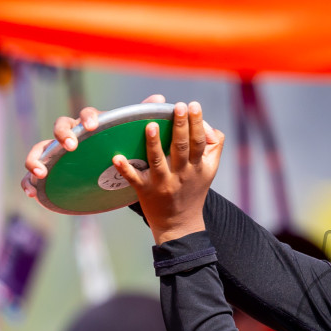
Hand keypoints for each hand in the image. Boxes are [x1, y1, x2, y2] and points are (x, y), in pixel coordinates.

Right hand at [20, 93, 167, 196]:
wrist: (108, 170)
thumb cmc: (118, 147)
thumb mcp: (131, 136)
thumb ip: (141, 117)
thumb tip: (160, 98)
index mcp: (90, 125)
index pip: (86, 114)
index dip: (87, 118)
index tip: (94, 126)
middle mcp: (70, 135)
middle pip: (60, 126)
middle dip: (62, 134)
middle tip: (71, 145)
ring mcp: (57, 153)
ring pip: (40, 149)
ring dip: (36, 159)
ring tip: (41, 173)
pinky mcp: (50, 171)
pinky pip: (32, 175)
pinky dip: (28, 181)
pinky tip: (31, 193)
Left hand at [113, 101, 224, 243]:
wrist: (180, 225)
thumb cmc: (193, 191)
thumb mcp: (209, 171)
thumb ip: (214, 148)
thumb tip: (211, 126)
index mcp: (198, 167)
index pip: (199, 142)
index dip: (197, 123)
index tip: (194, 105)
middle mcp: (182, 174)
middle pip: (182, 147)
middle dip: (180, 126)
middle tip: (178, 106)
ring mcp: (163, 183)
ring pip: (159, 161)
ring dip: (154, 144)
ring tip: (150, 125)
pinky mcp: (146, 191)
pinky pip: (134, 179)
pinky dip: (125, 169)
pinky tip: (116, 157)